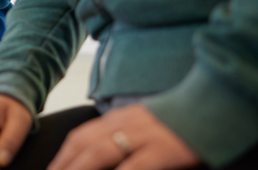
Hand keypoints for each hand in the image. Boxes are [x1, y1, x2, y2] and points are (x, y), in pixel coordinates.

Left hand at [48, 104, 199, 169]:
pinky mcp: (162, 148)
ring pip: (100, 154)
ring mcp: (141, 136)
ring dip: (79, 169)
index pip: (79, 138)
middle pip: (82, 146)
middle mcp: (122, 125)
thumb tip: (95, 156)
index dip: (61, 157)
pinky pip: (135, 166)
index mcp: (115, 119)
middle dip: (62, 165)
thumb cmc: (173, 122)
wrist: (208, 105)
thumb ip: (117, 136)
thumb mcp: (138, 124)